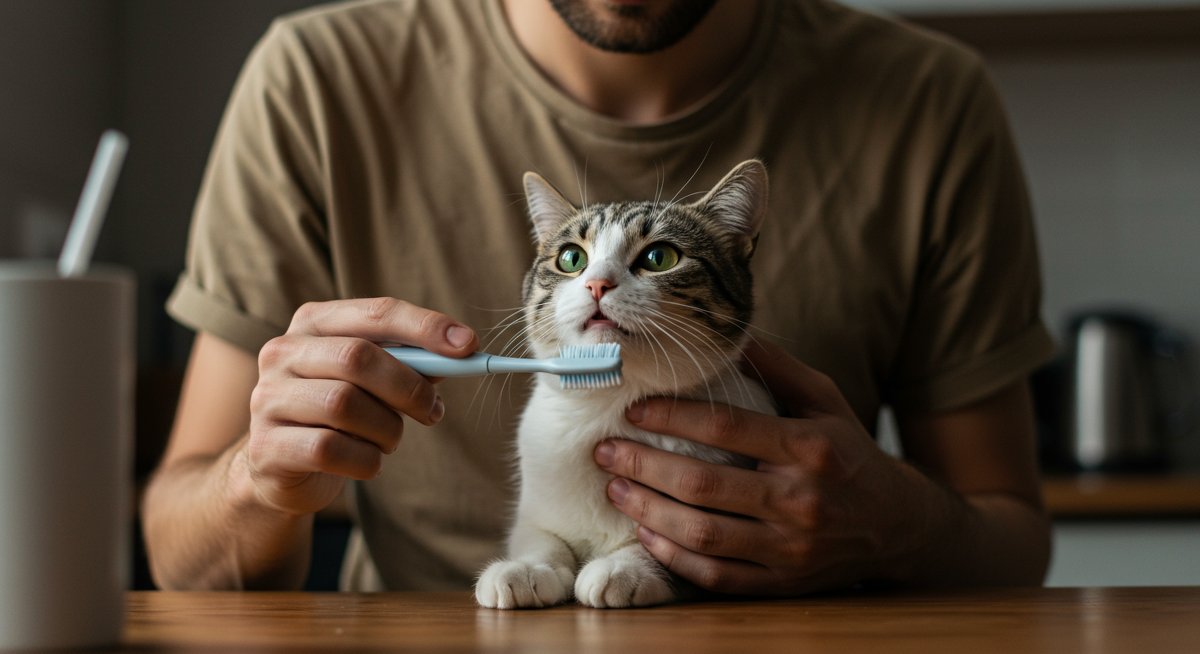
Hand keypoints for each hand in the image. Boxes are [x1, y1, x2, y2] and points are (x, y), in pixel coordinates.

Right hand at [246, 297, 476, 515]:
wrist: (282, 468)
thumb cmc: (340, 414)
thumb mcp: (374, 381)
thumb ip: (412, 362)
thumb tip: (460, 350)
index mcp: (314, 323)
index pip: (376, 312)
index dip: (425, 327)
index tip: (468, 345)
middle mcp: (283, 352)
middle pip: (357, 357)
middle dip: (409, 387)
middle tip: (433, 411)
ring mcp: (267, 398)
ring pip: (344, 405)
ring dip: (387, 429)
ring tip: (389, 440)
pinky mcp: (266, 446)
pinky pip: (330, 449)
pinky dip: (365, 460)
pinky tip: (366, 461)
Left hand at [593, 340, 933, 595]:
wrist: (898, 525)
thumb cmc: (849, 452)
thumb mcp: (825, 401)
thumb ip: (777, 367)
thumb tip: (726, 334)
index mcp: (810, 447)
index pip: (726, 427)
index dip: (672, 415)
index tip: (633, 408)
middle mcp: (801, 499)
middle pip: (703, 484)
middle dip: (643, 465)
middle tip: (605, 451)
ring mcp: (791, 547)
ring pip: (702, 534)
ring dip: (648, 511)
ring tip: (615, 487)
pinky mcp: (783, 583)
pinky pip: (716, 575)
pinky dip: (673, 557)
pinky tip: (645, 532)